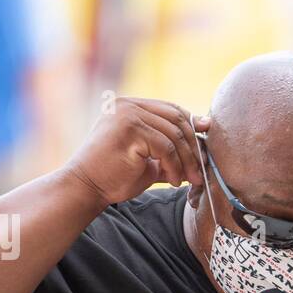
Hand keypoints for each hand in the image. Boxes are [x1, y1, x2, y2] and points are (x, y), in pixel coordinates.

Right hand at [61, 97, 206, 206]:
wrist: (87, 188)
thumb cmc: (116, 176)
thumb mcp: (150, 161)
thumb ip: (172, 150)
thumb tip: (204, 141)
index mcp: (131, 106)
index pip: (172, 110)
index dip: (193, 128)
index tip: (205, 151)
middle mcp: (128, 104)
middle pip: (177, 119)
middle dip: (193, 148)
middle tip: (199, 173)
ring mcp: (127, 114)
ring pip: (174, 134)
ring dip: (186, 161)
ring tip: (188, 180)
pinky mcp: (129, 128)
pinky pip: (165, 147)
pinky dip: (174, 166)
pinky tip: (172, 181)